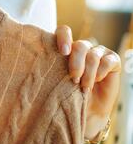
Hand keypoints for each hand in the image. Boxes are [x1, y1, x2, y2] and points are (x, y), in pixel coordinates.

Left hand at [55, 25, 120, 140]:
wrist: (87, 113)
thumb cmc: (68, 97)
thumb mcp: (56, 83)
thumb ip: (48, 70)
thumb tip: (32, 65)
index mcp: (66, 49)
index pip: (64, 31)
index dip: (63, 37)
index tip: (63, 52)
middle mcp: (82, 48)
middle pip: (80, 45)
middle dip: (76, 62)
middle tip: (74, 78)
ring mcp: (98, 53)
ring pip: (93, 54)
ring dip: (89, 72)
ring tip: (84, 87)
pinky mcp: (112, 61)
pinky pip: (109, 60)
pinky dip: (102, 71)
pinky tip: (97, 80)